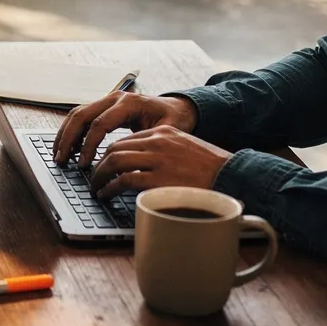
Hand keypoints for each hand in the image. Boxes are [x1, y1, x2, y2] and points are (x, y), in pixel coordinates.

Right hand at [53, 91, 199, 167]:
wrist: (178, 108)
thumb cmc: (174, 120)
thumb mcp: (166, 133)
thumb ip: (145, 144)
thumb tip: (126, 163)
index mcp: (130, 103)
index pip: (100, 124)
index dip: (89, 145)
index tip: (85, 164)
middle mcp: (115, 98)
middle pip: (82, 115)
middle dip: (68, 139)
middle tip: (62, 160)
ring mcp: (107, 100)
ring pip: (77, 114)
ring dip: (65, 134)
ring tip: (59, 155)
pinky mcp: (103, 106)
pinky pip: (81, 116)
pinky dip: (71, 132)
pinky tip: (68, 149)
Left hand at [88, 126, 233, 199]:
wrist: (233, 177)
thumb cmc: (211, 169)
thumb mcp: (185, 150)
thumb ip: (163, 153)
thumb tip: (140, 167)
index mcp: (164, 132)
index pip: (127, 140)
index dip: (110, 153)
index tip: (103, 164)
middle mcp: (158, 142)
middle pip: (115, 148)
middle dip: (99, 164)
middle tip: (93, 176)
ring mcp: (158, 159)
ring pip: (115, 161)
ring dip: (100, 176)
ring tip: (95, 187)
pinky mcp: (158, 179)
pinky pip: (124, 180)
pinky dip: (110, 187)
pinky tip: (106, 194)